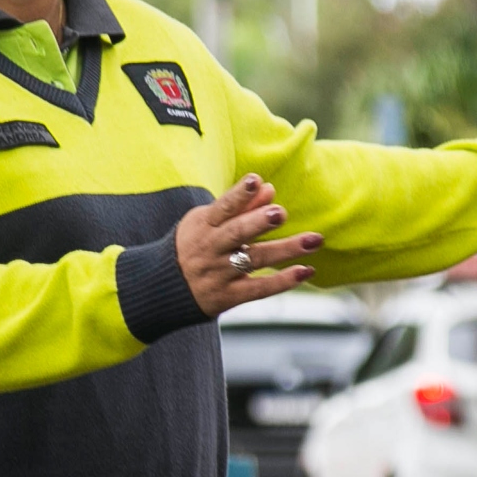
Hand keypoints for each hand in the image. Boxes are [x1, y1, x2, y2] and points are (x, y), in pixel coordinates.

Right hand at [176, 174, 323, 316]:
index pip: (223, 207)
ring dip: (286, 250)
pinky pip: (258, 289)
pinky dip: (282, 281)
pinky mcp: (228, 296)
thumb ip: (240, 207)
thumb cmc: (194, 245)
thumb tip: (270, 189)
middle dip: (259, 222)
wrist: (162, 288)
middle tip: (281, 212)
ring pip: (255, 259)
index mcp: (204, 225)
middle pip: (237, 233)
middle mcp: (211, 248)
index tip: (256, 181)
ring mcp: (219, 273)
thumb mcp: (208, 222)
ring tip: (314, 240)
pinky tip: (306, 270)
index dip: (239, 195)